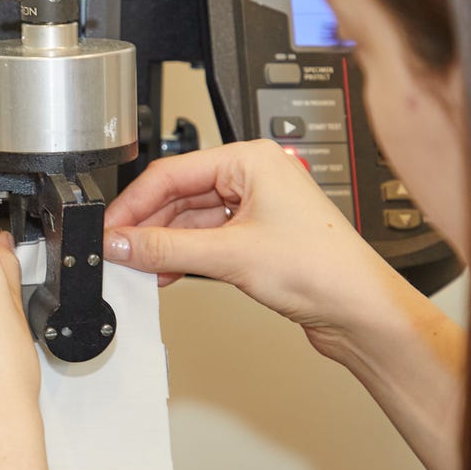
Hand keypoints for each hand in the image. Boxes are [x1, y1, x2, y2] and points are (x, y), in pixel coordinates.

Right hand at [104, 141, 466, 469]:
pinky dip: (183, 256)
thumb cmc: (323, 268)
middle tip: (118, 250)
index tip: (110, 228)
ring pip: (189, 220)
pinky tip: (166, 272)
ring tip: (138, 266)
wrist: (359, 310)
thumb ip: (166, 248)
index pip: (173, 172)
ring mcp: (254, 209)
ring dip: (163, 244)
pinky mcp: (254, 239)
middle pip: (179, 195)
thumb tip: (121, 242)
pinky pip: (204, 240)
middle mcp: (252, 178)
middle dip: (147, 225)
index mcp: (250, 159)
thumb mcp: (230, 255)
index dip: (135, 203)